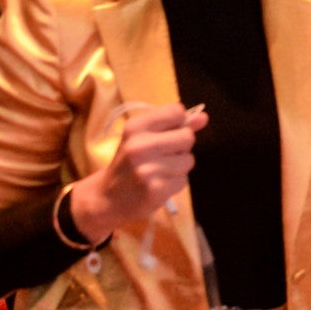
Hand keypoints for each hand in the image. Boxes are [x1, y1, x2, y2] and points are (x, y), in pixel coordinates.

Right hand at [69, 103, 209, 242]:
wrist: (107, 198)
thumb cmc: (129, 162)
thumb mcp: (143, 137)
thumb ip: (173, 125)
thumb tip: (203, 117)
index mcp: (135, 127)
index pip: (176, 111)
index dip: (179, 122)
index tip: (168, 132)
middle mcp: (140, 146)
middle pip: (187, 136)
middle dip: (182, 146)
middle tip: (164, 155)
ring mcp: (148, 170)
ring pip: (188, 160)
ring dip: (179, 167)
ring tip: (160, 171)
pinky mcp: (156, 190)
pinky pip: (184, 180)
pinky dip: (175, 183)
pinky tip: (159, 185)